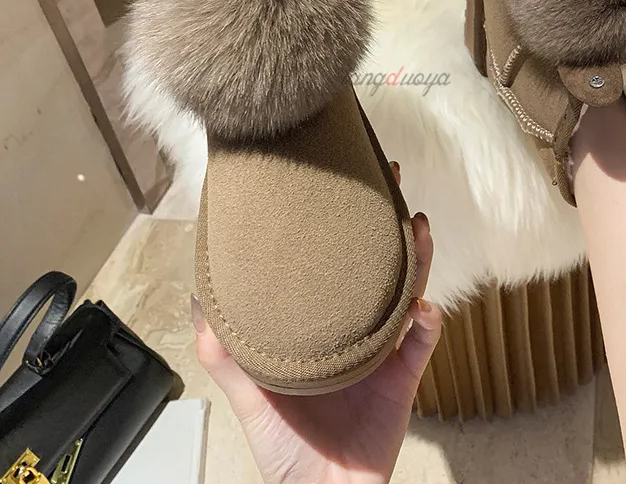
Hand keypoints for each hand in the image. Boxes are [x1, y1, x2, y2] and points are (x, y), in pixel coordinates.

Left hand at [191, 162, 440, 483]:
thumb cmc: (286, 447)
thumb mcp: (250, 395)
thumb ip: (226, 353)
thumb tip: (197, 299)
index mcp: (323, 326)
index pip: (336, 265)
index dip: (342, 225)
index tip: (338, 185)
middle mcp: (356, 329)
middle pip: (379, 264)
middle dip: (389, 221)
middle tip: (393, 179)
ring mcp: (383, 350)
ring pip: (408, 291)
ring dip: (418, 258)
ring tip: (418, 226)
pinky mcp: (403, 379)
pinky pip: (420, 343)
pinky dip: (424, 323)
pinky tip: (420, 306)